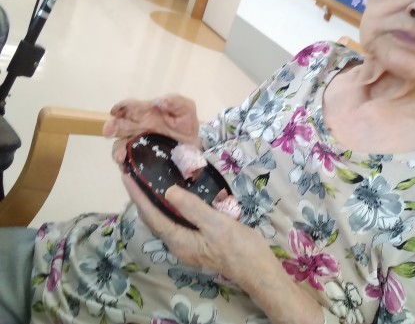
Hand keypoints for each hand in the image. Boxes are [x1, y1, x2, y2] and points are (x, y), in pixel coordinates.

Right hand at [103, 95, 199, 167]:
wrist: (193, 147)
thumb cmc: (185, 124)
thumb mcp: (186, 110)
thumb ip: (176, 102)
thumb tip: (159, 101)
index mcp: (145, 112)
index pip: (129, 107)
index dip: (121, 107)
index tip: (116, 111)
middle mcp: (136, 127)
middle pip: (118, 125)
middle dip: (111, 127)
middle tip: (109, 131)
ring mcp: (136, 143)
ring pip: (119, 145)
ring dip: (117, 150)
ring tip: (120, 157)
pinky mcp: (138, 157)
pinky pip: (127, 161)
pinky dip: (125, 163)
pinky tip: (126, 166)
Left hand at [122, 175, 324, 323]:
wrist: (257, 269)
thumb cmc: (239, 247)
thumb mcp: (216, 224)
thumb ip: (192, 208)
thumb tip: (168, 191)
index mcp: (179, 239)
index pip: (152, 215)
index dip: (138, 195)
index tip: (126, 176)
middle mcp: (179, 243)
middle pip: (154, 218)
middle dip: (142, 197)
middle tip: (134, 175)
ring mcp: (189, 242)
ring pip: (164, 219)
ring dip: (154, 201)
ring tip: (148, 182)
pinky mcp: (199, 240)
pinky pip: (176, 220)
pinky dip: (170, 206)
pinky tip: (176, 197)